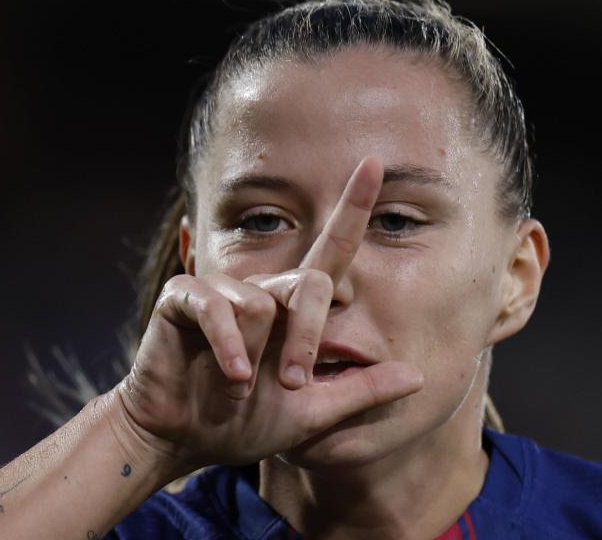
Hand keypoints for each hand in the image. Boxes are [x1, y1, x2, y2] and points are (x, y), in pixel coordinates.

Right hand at [116, 157, 423, 468]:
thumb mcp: (313, 413)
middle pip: (309, 283)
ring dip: (254, 358)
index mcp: (293, 310)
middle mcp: (261, 290)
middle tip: (295, 384)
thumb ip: (361, 392)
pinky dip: (228, 346)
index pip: (332, 251)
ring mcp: (220, 290)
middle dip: (308, 338)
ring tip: (238, 389)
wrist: (185, 438)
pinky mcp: (182, 297)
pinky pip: (216, 307)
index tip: (376, 163)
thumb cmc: (244, 421)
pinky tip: (231, 377)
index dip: (353, 207)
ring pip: (259, 305)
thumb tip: (419, 376)